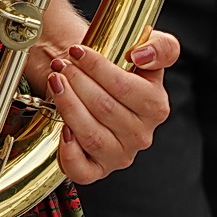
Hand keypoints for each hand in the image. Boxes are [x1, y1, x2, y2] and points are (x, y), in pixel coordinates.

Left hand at [48, 37, 176, 183]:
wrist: (96, 89)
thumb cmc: (118, 71)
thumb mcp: (147, 51)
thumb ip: (160, 47)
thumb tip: (142, 55)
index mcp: (156, 107)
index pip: (124, 87)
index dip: (97, 67)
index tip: (78, 51)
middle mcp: (141, 135)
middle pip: (104, 108)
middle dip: (77, 81)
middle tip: (62, 64)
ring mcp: (120, 155)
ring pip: (91, 135)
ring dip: (68, 105)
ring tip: (55, 82)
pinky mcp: (97, 170)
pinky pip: (81, 170)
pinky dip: (68, 151)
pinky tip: (62, 129)